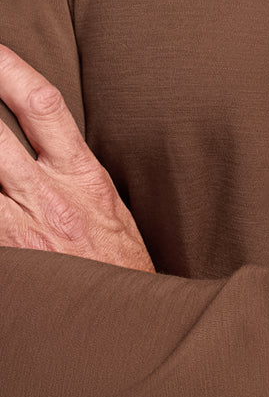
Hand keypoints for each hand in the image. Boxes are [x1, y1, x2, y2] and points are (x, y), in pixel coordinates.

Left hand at [0, 43, 155, 273]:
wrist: (129, 328)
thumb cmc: (121, 268)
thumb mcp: (109, 204)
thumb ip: (70, 169)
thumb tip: (39, 138)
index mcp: (83, 176)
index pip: (41, 103)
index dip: (8, 68)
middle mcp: (47, 198)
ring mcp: (19, 232)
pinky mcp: (8, 262)